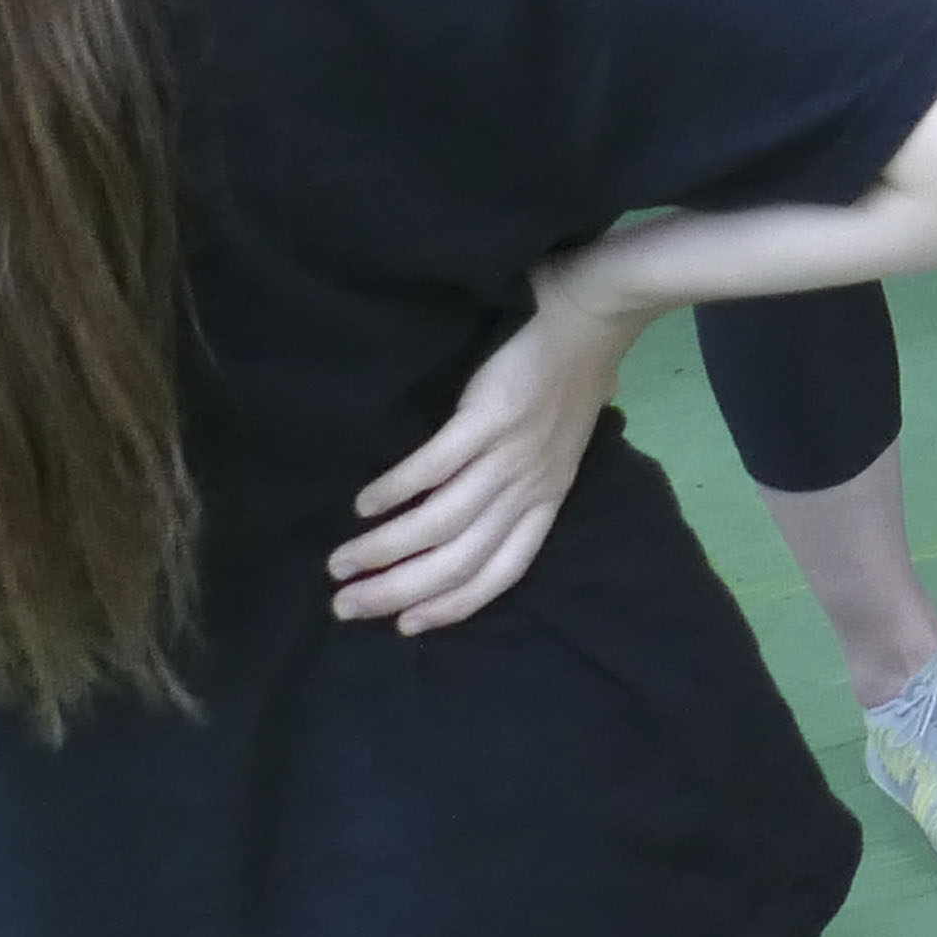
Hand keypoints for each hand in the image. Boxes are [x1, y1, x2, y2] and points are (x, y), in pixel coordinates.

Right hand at [331, 247, 653, 630]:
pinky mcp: (489, 417)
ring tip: (340, 561)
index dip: (451, 606)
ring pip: (441, 525)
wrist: (596, 310)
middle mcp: (529, 488)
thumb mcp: (562, 445)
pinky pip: (434, 468)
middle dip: (398, 592)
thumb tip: (490, 501)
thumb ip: (530, 478)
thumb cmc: (574, 373)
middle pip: (460, 562)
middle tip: (346, 604)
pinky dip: (395, 491)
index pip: (501, 573)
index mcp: (548, 499)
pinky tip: (364, 504)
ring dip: (384, 551)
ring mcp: (510, 454)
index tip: (405, 626)